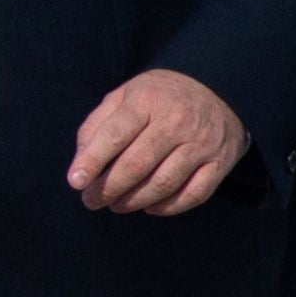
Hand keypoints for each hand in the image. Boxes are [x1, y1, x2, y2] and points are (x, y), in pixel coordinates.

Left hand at [68, 68, 248, 215]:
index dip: (92, 161)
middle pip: (137, 164)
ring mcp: (201, 143)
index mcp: (147, 100)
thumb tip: (81, 162)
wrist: (217, 88)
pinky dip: (168, 208)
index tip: (76, 181)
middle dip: (108, 189)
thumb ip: (97, 126)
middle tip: (92, 201)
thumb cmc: (157, 98)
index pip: (115, 135)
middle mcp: (177, 121)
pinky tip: (149, 207)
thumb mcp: (123, 97)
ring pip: (163, 184)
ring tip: (116, 204)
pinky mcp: (219, 161)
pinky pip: (193, 195)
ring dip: (133, 201)